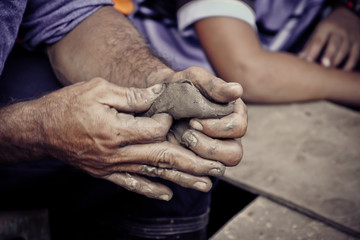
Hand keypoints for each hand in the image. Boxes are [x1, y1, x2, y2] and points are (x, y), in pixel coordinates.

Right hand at [34, 78, 226, 199]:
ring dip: (181, 179)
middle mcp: (117, 153)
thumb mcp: (98, 90)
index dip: (169, 121)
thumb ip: (131, 96)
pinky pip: (132, 184)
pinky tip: (168, 194)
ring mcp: (112, 166)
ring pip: (153, 174)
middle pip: (162, 157)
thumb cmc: (69, 105)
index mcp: (116, 130)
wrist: (42, 129)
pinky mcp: (106, 172)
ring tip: (205, 183)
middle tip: (217, 167)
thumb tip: (157, 96)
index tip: (175, 114)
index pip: (155, 130)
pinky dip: (151, 190)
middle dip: (193, 162)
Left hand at [164, 67, 246, 166]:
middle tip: (187, 133)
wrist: (158, 99)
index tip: (194, 120)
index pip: (238, 128)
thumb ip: (215, 86)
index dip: (217, 127)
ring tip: (181, 140)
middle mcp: (229, 135)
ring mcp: (216, 150)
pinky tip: (175, 152)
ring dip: (199, 157)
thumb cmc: (180, 86)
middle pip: (234, 154)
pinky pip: (201, 173)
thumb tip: (237, 90)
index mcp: (234, 114)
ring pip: (220, 167)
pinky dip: (188, 166)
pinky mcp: (201, 161)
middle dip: (209, 146)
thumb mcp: (195, 79)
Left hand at [299, 7, 359, 69]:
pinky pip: (355, 55)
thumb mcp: (317, 33)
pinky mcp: (358, 42)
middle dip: (329, 55)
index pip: (319, 39)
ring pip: (345, 50)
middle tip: (324, 66)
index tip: (309, 61)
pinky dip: (349, 65)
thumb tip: (298, 60)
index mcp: (326, 27)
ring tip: (330, 72)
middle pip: (334, 44)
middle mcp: (339, 30)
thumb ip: (309, 46)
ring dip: (338, 61)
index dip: (313, 51)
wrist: (347, 16)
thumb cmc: (327, 29)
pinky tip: (342, 72)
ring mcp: (350, 36)